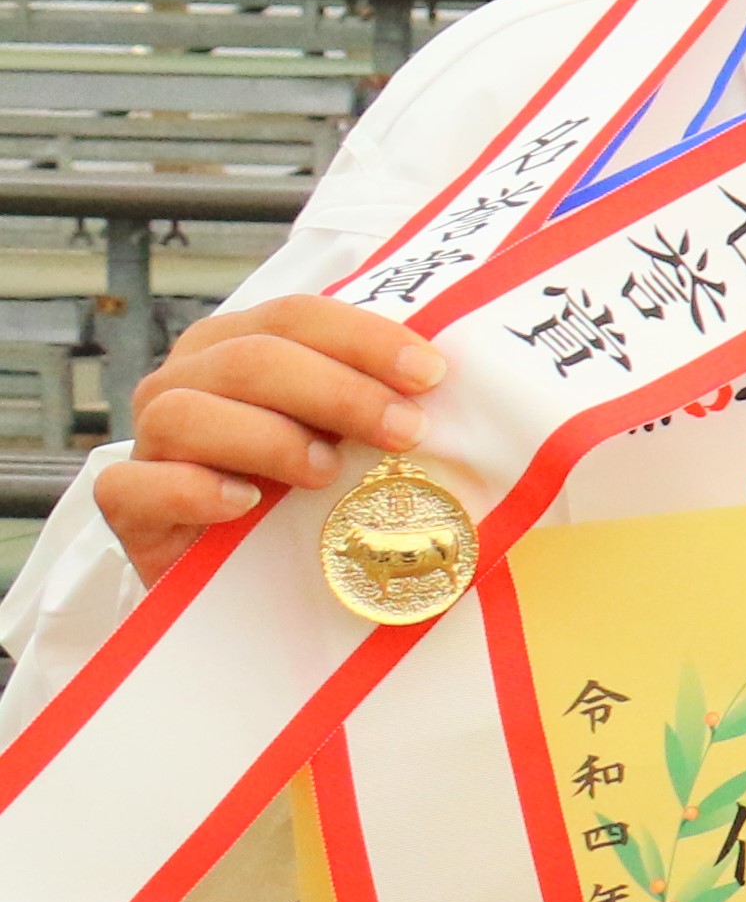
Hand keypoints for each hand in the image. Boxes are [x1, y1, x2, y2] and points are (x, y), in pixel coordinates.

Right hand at [96, 296, 446, 588]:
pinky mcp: (126, 503)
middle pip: (252, 358)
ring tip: (325, 472)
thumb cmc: (311, 500)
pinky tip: (246, 506)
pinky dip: (193, 489)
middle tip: (404, 432)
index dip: (365, 338)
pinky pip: (136, 483)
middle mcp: (189, 380)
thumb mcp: (353, 447)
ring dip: (268, 437)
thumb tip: (464, 400)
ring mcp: (150, 440)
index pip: (299, 316)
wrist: (246, 585)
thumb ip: (384, 411)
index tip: (431, 375)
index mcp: (244, 346)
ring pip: (186, 411)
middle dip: (337, 391)